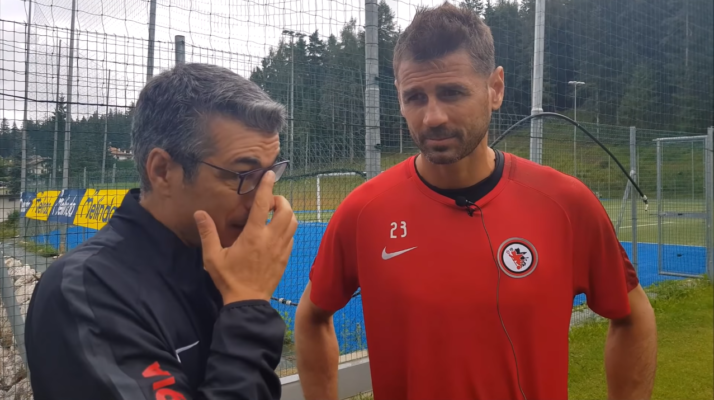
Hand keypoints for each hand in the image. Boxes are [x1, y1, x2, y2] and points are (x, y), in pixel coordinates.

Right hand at [194, 170, 297, 304]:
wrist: (248, 302)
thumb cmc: (229, 279)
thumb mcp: (213, 257)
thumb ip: (207, 233)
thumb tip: (199, 213)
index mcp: (253, 235)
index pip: (263, 204)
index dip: (266, 186)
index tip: (269, 174)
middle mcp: (271, 238)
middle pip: (286, 210)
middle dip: (280, 200)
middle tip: (268, 202)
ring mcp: (281, 248)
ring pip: (293, 222)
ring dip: (286, 213)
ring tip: (274, 214)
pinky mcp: (286, 257)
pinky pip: (292, 236)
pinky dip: (288, 228)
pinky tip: (276, 231)